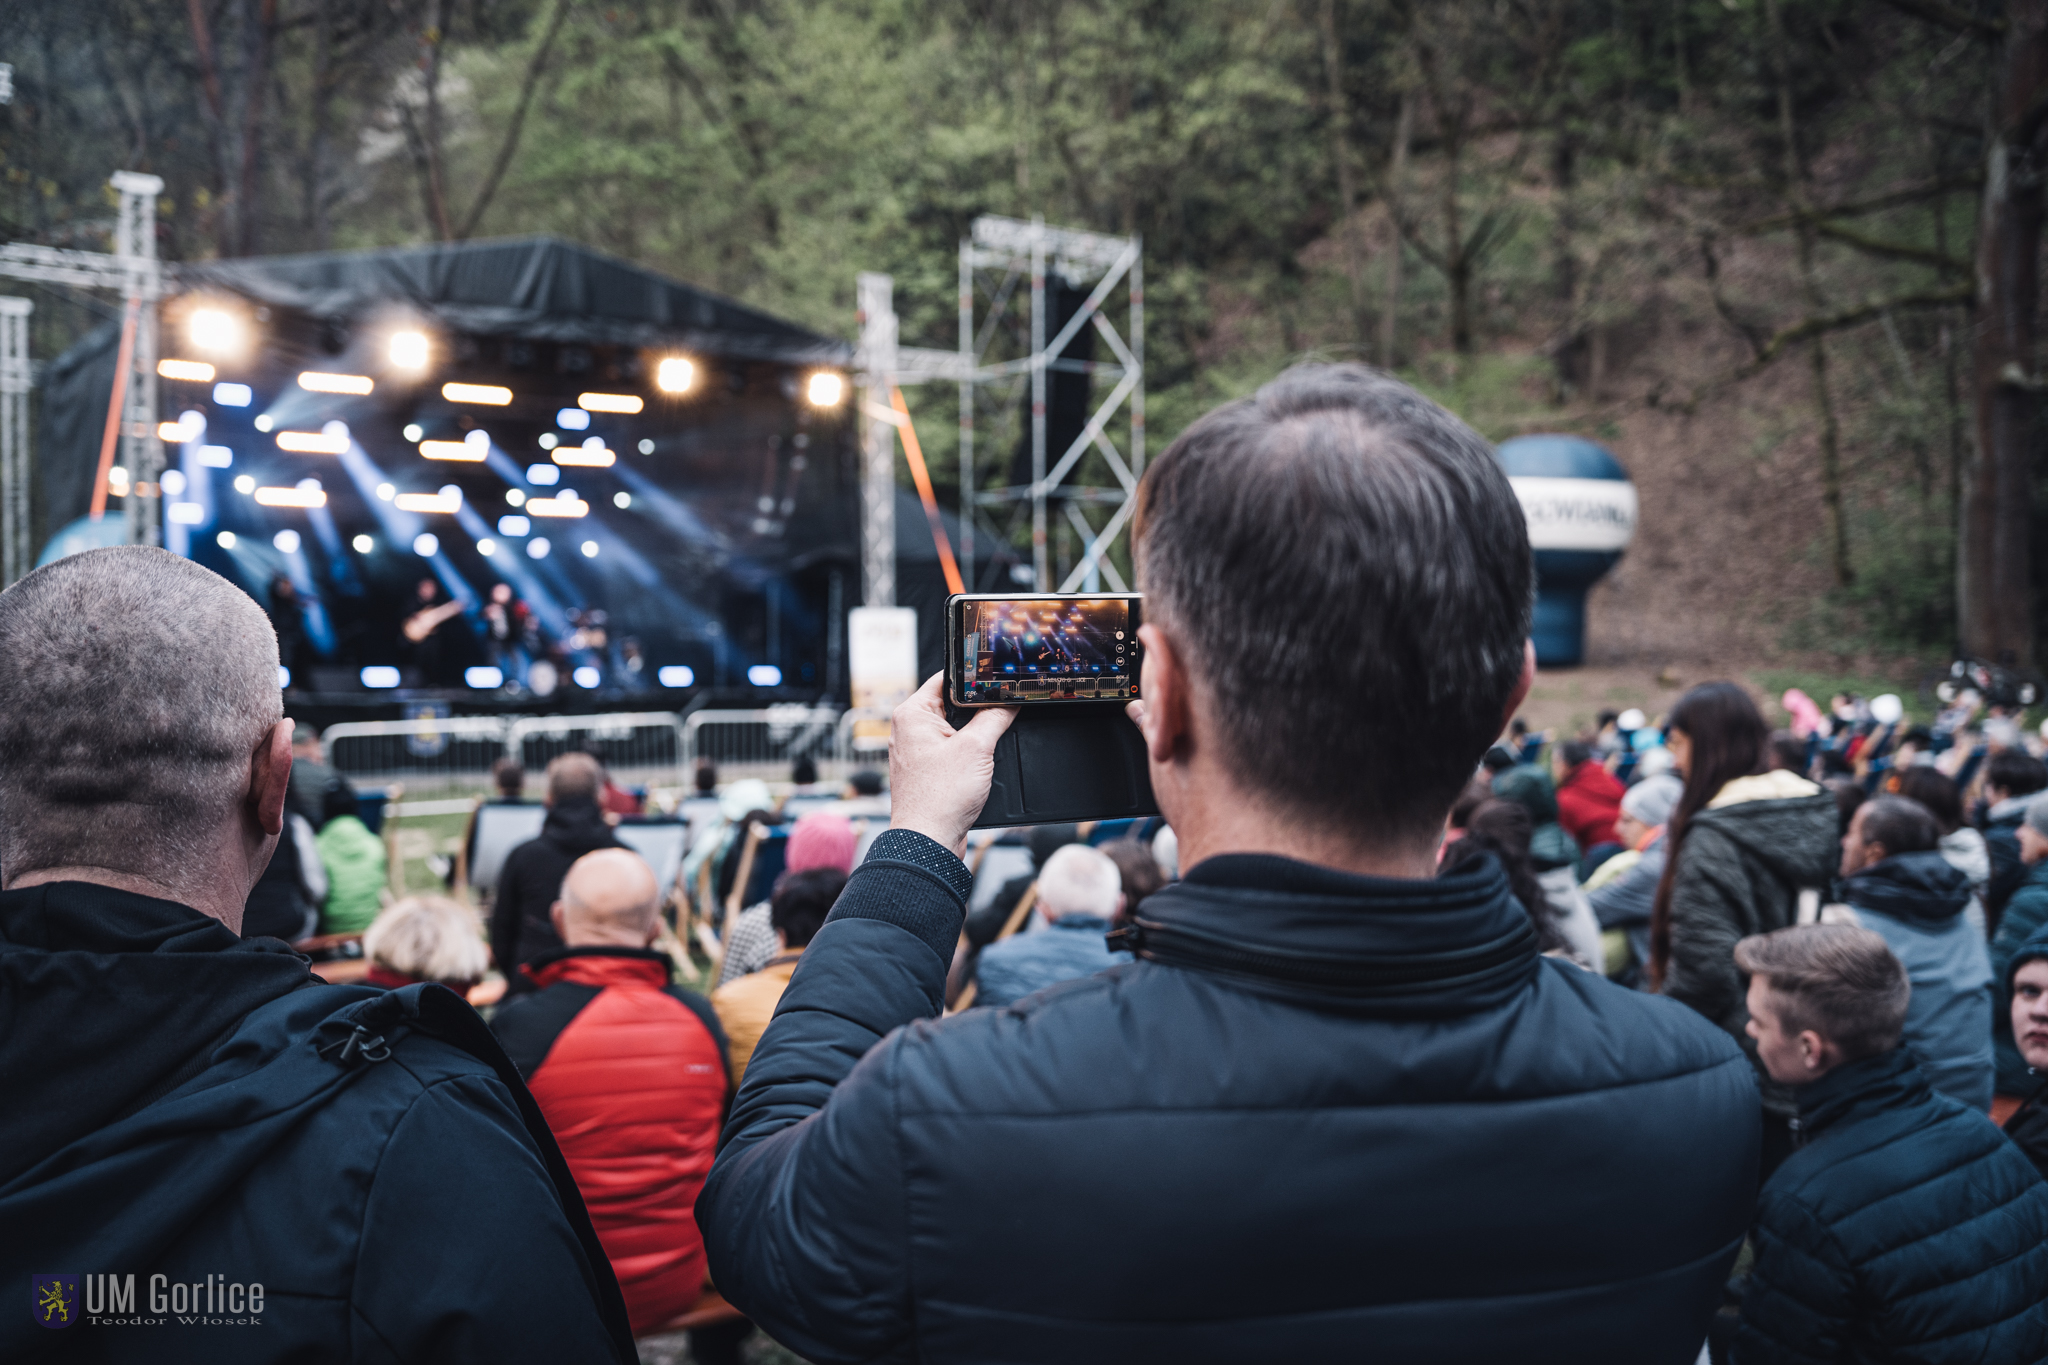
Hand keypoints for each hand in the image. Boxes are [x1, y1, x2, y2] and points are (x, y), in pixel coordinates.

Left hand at [889, 673, 1015, 855]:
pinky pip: (951, 751)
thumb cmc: (940, 799)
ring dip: (973, 736)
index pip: (947, 679)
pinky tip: (977, 767)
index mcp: (912, 713)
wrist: (929, 841)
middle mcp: (909, 729)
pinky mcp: (925, 770)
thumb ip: (995, 717)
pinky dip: (967, 755)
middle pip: (953, 704)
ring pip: (954, 729)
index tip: (997, 682)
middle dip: (977, 711)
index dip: (975, 679)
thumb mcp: (978, 748)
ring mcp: (916, 750)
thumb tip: (1009, 700)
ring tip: (982, 750)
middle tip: (997, 717)